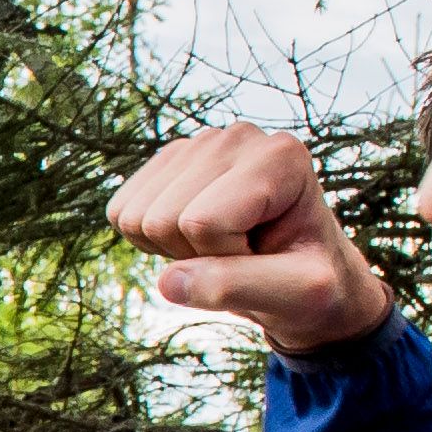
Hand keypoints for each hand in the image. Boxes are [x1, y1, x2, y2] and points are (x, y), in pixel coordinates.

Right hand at [108, 125, 392, 354]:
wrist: (302, 272)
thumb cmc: (311, 282)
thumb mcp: (298, 295)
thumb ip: (238, 287)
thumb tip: (168, 282)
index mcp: (281, 156)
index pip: (203, 223)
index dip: (226, 260)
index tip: (267, 259)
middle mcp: (236, 136)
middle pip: (162, 219)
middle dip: (196, 256)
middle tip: (244, 256)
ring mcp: (196, 144)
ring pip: (135, 218)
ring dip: (172, 250)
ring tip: (224, 246)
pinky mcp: (167, 162)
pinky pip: (120, 212)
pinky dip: (149, 240)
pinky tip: (196, 237)